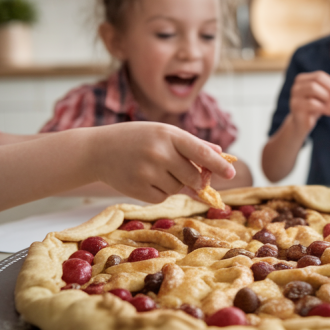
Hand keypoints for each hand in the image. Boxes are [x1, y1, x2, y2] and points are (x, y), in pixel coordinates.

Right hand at [86, 122, 234, 203]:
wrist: (98, 150)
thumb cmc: (137, 138)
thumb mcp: (164, 132)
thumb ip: (192, 143)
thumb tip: (220, 153)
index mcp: (169, 135)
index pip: (200, 151)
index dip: (217, 164)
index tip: (231, 172)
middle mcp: (159, 153)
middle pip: (193, 176)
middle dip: (195, 178)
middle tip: (186, 172)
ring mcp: (147, 172)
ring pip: (178, 188)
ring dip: (174, 183)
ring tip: (154, 168)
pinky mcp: (138, 189)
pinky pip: (163, 197)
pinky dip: (159, 191)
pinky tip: (145, 178)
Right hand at [288, 71, 329, 133]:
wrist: (301, 125)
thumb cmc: (314, 109)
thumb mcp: (324, 99)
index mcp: (303, 80)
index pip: (319, 75)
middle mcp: (297, 86)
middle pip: (316, 80)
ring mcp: (295, 96)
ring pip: (313, 89)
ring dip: (327, 98)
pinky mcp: (296, 107)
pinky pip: (311, 103)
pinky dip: (324, 107)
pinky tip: (329, 113)